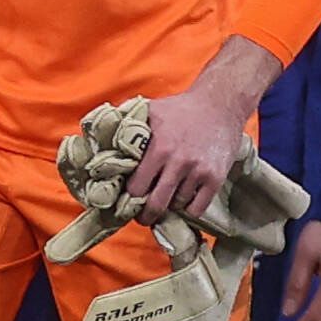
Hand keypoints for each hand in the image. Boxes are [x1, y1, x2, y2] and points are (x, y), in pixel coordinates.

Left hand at [124, 38, 277, 219]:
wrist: (220, 104)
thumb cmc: (180, 109)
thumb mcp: (150, 111)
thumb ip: (127, 126)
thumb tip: (101, 140)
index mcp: (158, 147)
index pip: (136, 187)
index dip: (129, 198)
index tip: (127, 202)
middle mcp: (178, 161)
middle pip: (156, 204)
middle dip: (145, 215)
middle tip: (142, 216)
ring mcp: (199, 171)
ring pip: (177, 206)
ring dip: (169, 207)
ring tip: (164, 201)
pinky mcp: (216, 178)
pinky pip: (197, 208)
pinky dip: (189, 210)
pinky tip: (183, 200)